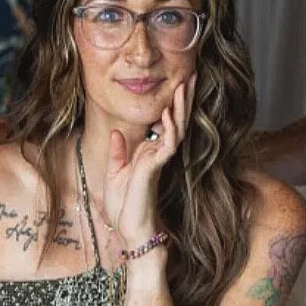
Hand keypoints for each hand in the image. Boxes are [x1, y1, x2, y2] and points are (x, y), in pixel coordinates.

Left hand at [103, 73, 196, 247]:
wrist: (130, 231)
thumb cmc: (124, 209)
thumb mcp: (114, 173)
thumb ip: (118, 152)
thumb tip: (116, 132)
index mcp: (149, 154)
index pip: (164, 124)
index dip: (172, 105)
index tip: (176, 84)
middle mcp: (158, 155)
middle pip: (176, 120)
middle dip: (183, 98)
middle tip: (191, 74)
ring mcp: (159, 161)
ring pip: (177, 128)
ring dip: (181, 106)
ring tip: (185, 84)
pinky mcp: (157, 168)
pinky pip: (168, 143)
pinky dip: (170, 126)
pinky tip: (171, 111)